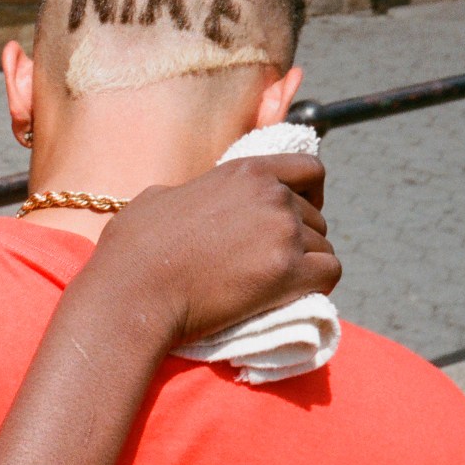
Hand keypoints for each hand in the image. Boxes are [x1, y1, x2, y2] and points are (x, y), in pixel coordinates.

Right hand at [91, 153, 337, 346]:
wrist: (134, 290)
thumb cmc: (134, 248)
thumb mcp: (160, 197)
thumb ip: (195, 192)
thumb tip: (192, 199)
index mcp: (244, 171)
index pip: (310, 169)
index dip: (311, 192)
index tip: (297, 213)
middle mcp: (271, 196)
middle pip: (316, 215)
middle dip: (300, 237)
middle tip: (270, 261)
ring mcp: (283, 233)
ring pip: (323, 246)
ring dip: (306, 265)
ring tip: (273, 283)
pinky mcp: (288, 273)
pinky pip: (330, 273)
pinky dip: (317, 284)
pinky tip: (292, 294)